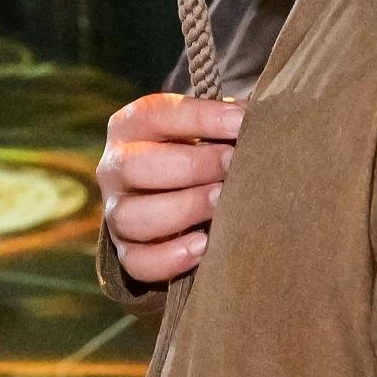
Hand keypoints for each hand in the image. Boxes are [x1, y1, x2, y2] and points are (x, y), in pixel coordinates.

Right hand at [97, 91, 244, 288]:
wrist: (177, 192)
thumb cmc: (201, 151)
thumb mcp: (206, 128)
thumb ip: (227, 120)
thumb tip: (262, 118)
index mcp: (130, 126)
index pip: (155, 114)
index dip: (199, 118)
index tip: (240, 122)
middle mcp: (114, 168)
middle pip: (135, 166)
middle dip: (191, 166)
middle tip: (232, 166)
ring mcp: (115, 212)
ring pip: (131, 217)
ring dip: (182, 209)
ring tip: (221, 204)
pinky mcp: (125, 250)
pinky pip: (137, 262)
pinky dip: (170, 258)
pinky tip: (204, 246)